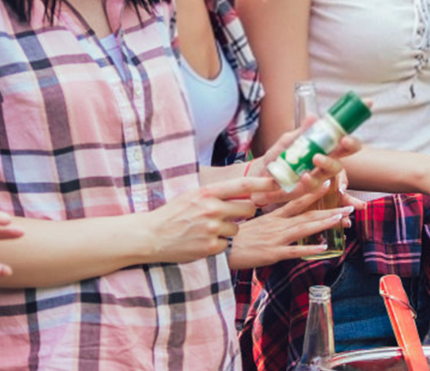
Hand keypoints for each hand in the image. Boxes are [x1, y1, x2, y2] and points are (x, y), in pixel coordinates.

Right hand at [143, 176, 278, 263]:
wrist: (151, 235)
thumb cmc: (173, 214)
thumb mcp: (193, 195)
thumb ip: (217, 193)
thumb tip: (245, 190)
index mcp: (207, 192)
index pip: (243, 185)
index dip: (263, 184)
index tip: (278, 182)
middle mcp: (211, 208)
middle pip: (248, 208)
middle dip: (246, 212)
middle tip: (233, 214)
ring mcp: (211, 228)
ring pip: (238, 228)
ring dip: (229, 230)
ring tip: (208, 230)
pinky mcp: (210, 247)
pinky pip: (227, 244)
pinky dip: (218, 244)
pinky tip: (203, 241)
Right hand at [226, 188, 354, 269]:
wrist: (220, 248)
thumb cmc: (233, 237)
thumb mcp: (250, 223)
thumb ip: (266, 219)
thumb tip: (276, 215)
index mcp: (272, 216)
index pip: (295, 201)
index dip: (312, 192)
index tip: (327, 184)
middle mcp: (277, 224)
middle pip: (306, 214)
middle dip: (328, 209)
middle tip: (347, 205)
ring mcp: (276, 238)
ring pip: (304, 228)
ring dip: (324, 223)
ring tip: (342, 219)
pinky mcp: (272, 253)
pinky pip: (294, 251)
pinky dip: (309, 248)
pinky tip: (324, 247)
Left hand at [247, 118, 363, 207]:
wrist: (260, 173)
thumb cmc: (279, 156)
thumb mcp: (289, 141)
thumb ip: (302, 132)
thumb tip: (313, 117)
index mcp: (325, 152)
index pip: (345, 147)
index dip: (352, 143)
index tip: (348, 137)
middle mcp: (324, 166)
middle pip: (342, 160)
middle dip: (346, 152)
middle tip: (343, 142)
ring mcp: (315, 179)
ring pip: (329, 175)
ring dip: (327, 164)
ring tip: (317, 157)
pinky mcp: (304, 191)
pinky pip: (312, 188)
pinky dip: (310, 181)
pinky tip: (304, 176)